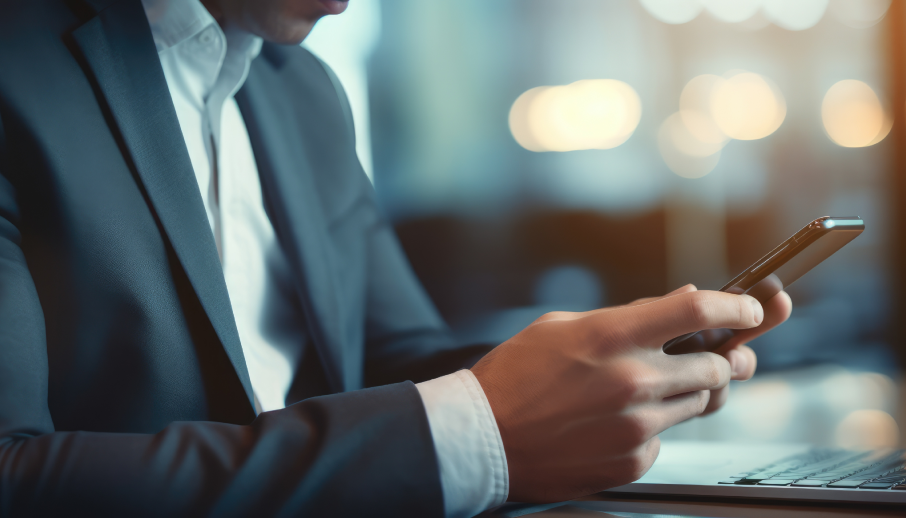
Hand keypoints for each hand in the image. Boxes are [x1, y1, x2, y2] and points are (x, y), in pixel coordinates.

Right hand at [470, 287, 780, 502]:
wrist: (481, 440)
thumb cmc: (514, 378)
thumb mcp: (561, 327)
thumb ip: (624, 317)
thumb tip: (676, 307)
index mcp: (611, 336)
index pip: (699, 312)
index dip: (737, 308)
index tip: (749, 309)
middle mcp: (632, 380)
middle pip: (717, 364)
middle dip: (725, 356)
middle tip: (720, 353)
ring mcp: (636, 425)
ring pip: (700, 402)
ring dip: (690, 390)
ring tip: (655, 386)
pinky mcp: (633, 460)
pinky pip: (666, 437)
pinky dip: (655, 425)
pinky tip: (619, 420)